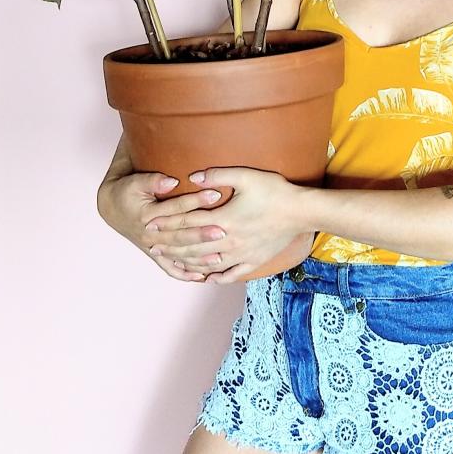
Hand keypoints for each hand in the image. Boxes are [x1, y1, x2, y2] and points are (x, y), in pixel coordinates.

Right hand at [97, 149, 226, 283]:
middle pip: (179, 236)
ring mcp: (152, 248)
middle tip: (223, 232)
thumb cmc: (127, 191)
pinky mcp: (154, 254)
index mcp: (147, 216)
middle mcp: (150, 235)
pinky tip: (201, 276)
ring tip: (220, 258)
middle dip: (202, 235)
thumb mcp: (136, 181)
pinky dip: (185, 274)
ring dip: (198, 257)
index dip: (195, 201)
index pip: (175, 209)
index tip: (215, 194)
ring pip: (178, 255)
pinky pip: (170, 268)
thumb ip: (153, 180)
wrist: (113, 207)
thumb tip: (172, 181)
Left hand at [143, 166, 310, 284]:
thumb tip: (191, 176)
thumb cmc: (274, 191)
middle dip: (170, 245)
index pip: (188, 223)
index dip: (167, 223)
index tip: (150, 224)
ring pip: (208, 263)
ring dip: (187, 263)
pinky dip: (215, 276)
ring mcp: (241, 255)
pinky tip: (206, 278)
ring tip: (172, 262)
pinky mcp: (253, 261)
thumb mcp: (245, 176)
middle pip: (192, 246)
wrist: (301, 212)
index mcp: (223, 219)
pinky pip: (230, 274)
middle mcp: (228, 241)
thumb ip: (217, 175)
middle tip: (152, 246)